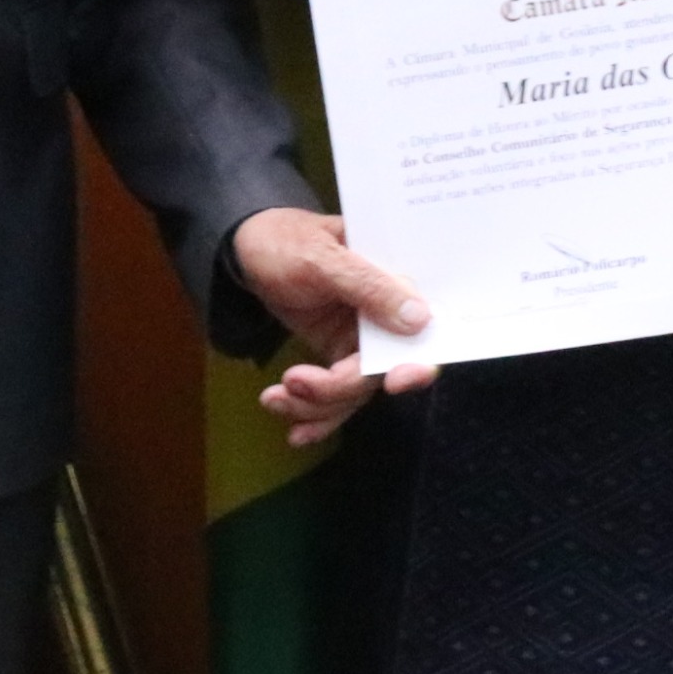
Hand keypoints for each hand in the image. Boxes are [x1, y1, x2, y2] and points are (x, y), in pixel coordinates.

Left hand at [229, 206, 436, 443]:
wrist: (248, 250)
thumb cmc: (289, 241)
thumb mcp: (323, 257)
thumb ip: (370, 286)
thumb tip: (421, 318)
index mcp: (396, 278)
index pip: (424, 327)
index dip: (417, 361)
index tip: (397, 381)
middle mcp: (387, 314)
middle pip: (382, 371)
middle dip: (340, 389)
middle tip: (299, 384)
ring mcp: (362, 338)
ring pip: (356, 390)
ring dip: (317, 405)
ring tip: (275, 397)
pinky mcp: (338, 353)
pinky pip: (337, 394)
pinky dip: (317, 415)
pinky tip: (296, 432)